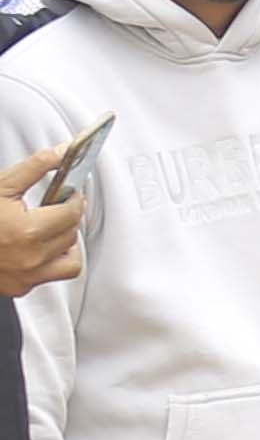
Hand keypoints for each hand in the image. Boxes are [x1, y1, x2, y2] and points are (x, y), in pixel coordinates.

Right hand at [0, 143, 86, 294]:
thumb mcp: (1, 186)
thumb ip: (35, 167)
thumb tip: (62, 152)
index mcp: (26, 230)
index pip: (72, 211)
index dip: (73, 198)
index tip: (69, 192)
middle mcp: (31, 256)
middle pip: (71, 232)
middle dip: (66, 216)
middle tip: (54, 206)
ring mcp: (28, 275)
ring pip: (71, 256)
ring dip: (64, 239)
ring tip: (46, 227)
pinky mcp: (23, 287)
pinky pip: (57, 274)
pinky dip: (56, 261)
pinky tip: (42, 248)